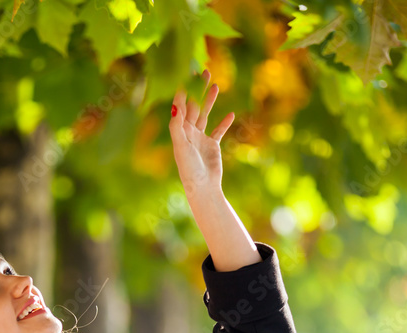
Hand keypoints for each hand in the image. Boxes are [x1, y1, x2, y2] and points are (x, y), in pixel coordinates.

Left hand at [169, 69, 234, 200]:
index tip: (187, 74)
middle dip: (198, 89)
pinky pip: (218, 131)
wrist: (202, 187)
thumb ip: (177, 126)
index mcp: (179, 131)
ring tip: (215, 86)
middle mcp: (188, 132)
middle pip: (193, 106)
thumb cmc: (189, 168)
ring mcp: (200, 138)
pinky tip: (231, 114)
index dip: (184, 90)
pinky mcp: (212, 146)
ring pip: (205, 114)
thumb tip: (176, 106)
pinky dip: (224, 123)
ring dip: (209, 100)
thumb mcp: (181, 145)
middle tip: (203, 72)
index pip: (181, 106)